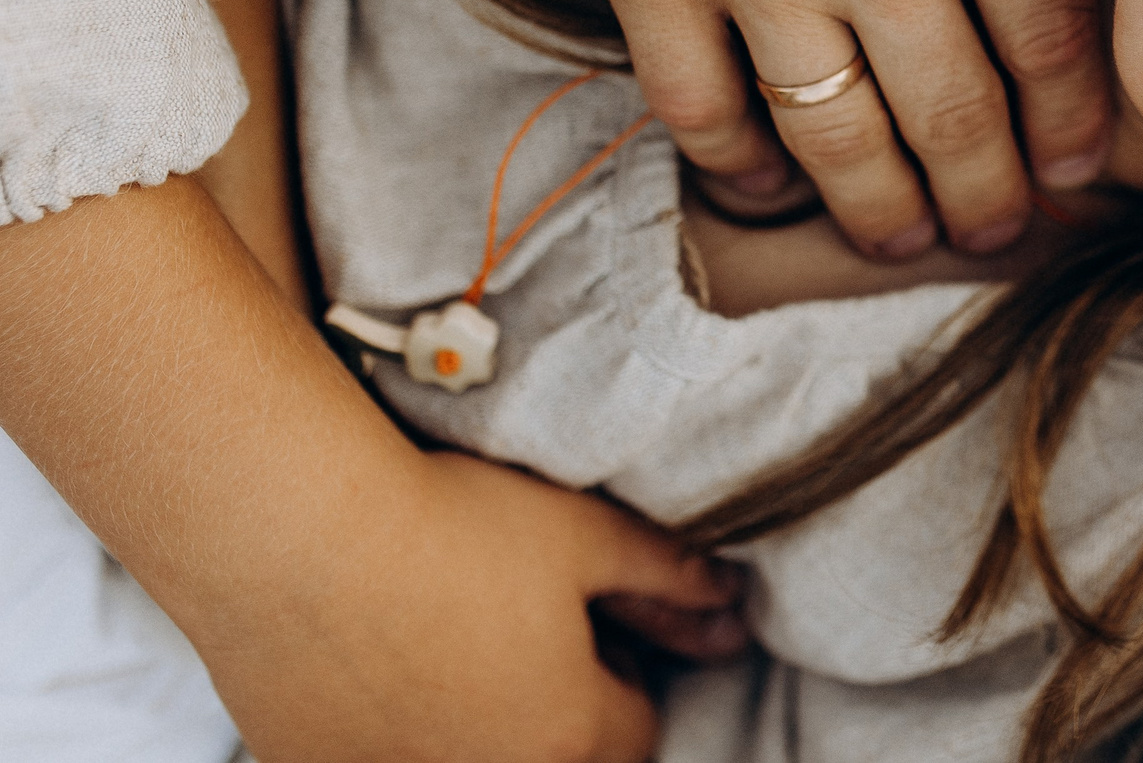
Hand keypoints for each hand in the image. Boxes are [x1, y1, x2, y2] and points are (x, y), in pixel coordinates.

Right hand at [207, 453, 744, 762]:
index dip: (625, 676)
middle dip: (565, 720)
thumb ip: (666, 576)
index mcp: (568, 733)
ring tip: (457, 650)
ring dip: (481, 731)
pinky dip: (399, 735)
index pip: (636, 732)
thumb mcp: (584, 533)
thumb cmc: (450, 525)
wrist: (293, 535)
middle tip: (532, 643)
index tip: (595, 630)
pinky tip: (383, 664)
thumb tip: (731, 607)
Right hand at [449, 0, 1110, 259]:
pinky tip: (773, 186)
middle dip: (994, 196)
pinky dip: (743, 170)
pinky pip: (699, 111)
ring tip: (909, 239)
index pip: (1053, 35)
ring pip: (835, 143)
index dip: (1075, 120)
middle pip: (956, 116)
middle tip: (1008, 228)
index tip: (1085, 163)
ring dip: (883, 215)